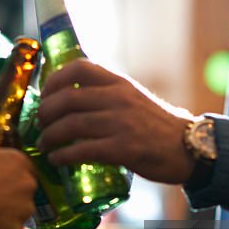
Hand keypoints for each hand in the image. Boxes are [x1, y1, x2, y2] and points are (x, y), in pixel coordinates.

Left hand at [37, 59, 196, 183]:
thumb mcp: (131, 98)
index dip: (53, 80)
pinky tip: (56, 160)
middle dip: (45, 113)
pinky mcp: (124, 149)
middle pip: (67, 98)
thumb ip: (105, 94)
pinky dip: (63, 156)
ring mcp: (121, 123)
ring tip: (43, 145)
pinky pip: (83, 150)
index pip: (78, 67)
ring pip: (71, 125)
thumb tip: (67, 100)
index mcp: (119, 82)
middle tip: (39, 125)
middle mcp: (118, 98)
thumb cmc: (155, 125)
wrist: (188, 147)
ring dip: (49, 137)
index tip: (44, 95)